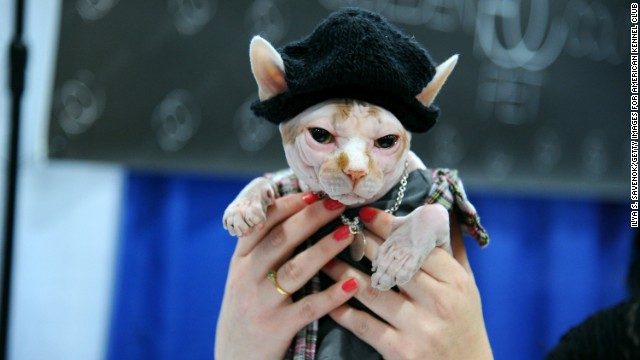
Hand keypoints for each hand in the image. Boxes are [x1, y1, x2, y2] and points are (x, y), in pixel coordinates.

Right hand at [215, 193, 359, 359]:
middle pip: (280, 240)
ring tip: (349, 233)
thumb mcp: (244, 277)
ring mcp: (260, 304)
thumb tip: (292, 211)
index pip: (261, 225)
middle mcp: (246, 278)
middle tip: (337, 203)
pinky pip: (308, 308)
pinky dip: (331, 295)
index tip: (312, 193)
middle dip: (310, 218)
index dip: (287, 206)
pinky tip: (352, 284)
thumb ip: (262, 249)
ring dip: (324, 249)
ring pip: (295, 270)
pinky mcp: (276, 328)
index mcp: (240, 261)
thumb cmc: (247, 310)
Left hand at [323, 208, 492, 359]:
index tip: (365, 212)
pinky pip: (364, 325)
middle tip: (339, 227)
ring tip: (325, 257)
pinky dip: (343, 310)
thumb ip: (451, 252)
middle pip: (393, 263)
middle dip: (363, 243)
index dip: (388, 226)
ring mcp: (420, 328)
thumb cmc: (464, 324)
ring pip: (373, 291)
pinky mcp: (401, 351)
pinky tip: (328, 298)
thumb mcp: (466, 287)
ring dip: (343, 272)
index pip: (418, 246)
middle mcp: (440, 302)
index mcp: (456, 282)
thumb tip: (436, 212)